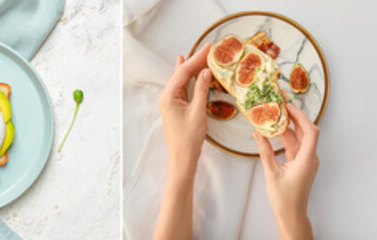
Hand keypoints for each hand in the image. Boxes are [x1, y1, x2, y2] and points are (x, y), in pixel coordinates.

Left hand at [153, 45, 213, 239]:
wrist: (182, 157)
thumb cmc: (189, 138)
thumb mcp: (198, 112)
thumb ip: (201, 90)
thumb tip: (207, 71)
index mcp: (169, 96)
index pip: (184, 71)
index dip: (197, 58)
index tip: (210, 47)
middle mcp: (166, 96)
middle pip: (182, 72)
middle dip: (196, 59)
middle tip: (210, 47)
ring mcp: (170, 101)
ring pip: (182, 78)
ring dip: (193, 66)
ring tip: (203, 53)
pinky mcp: (175, 106)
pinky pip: (182, 86)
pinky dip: (188, 75)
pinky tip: (184, 64)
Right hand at [254, 103, 318, 239]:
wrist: (291, 213)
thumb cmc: (284, 197)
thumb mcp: (271, 172)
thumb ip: (265, 151)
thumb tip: (258, 134)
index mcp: (307, 159)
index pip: (310, 131)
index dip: (300, 117)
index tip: (288, 106)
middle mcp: (310, 157)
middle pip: (306, 132)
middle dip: (294, 118)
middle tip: (281, 106)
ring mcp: (306, 160)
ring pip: (299, 138)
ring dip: (288, 128)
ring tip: (275, 116)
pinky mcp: (300, 163)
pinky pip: (295, 146)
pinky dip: (286, 138)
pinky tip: (275, 132)